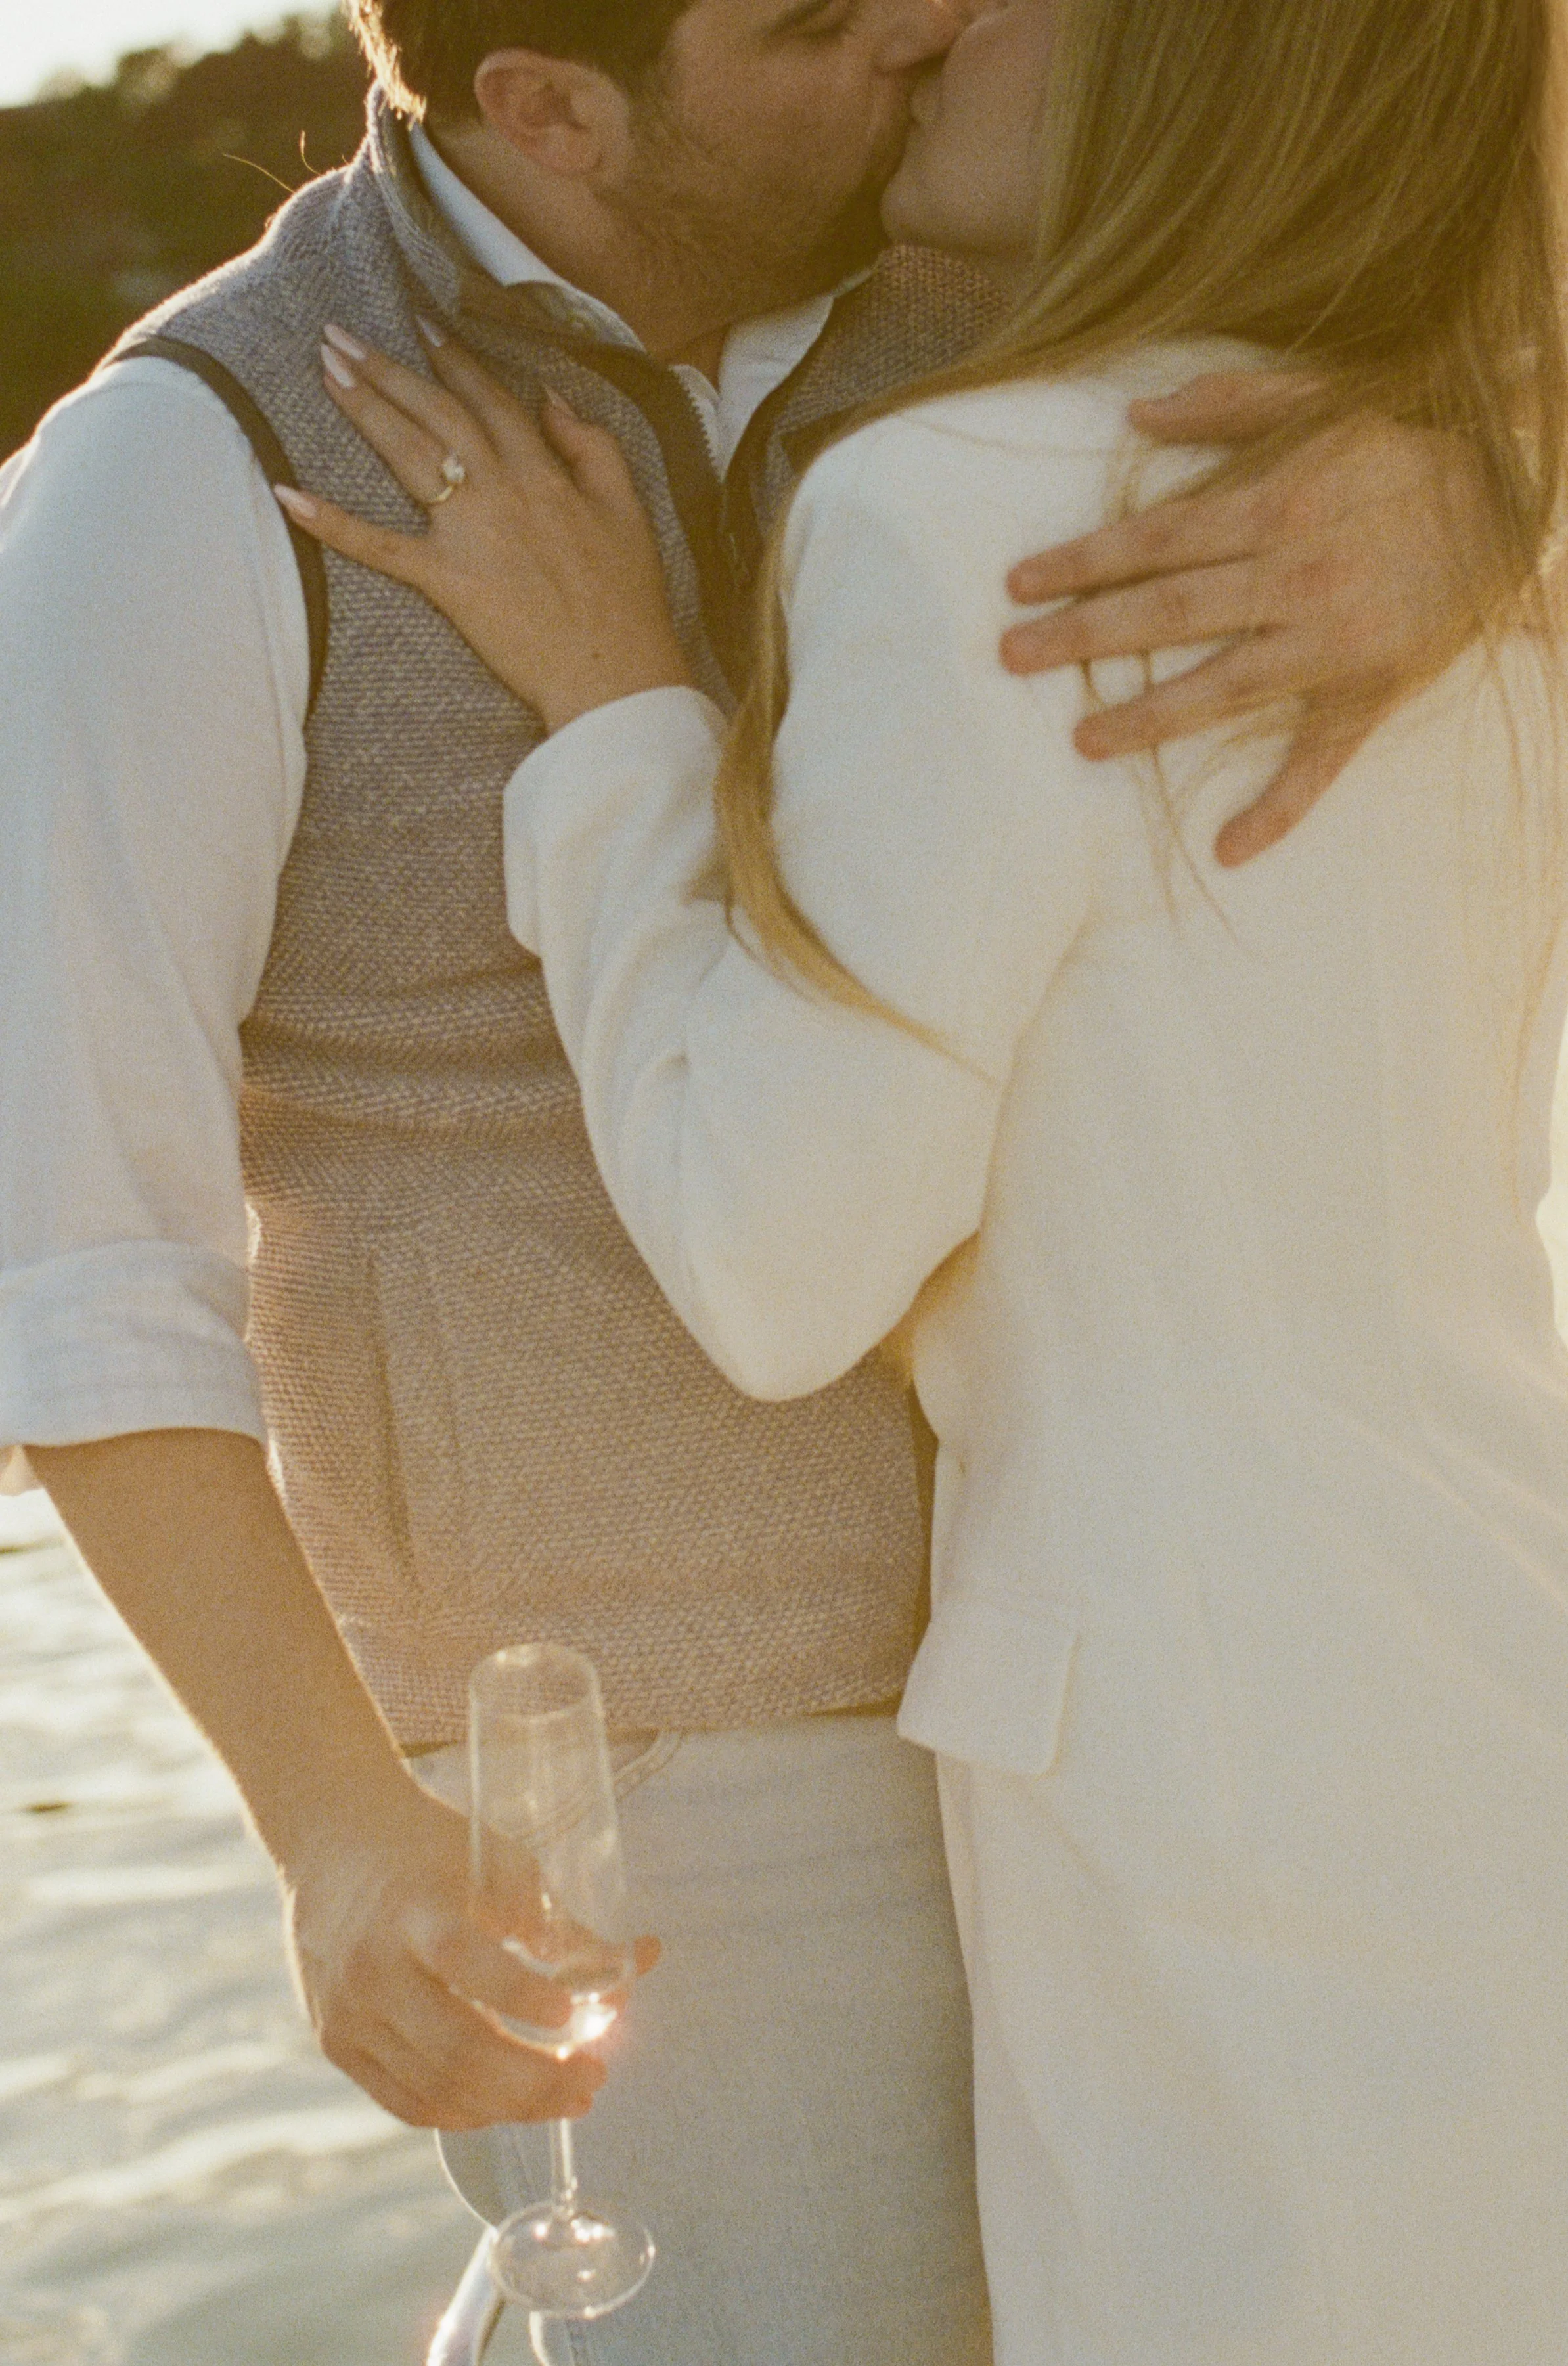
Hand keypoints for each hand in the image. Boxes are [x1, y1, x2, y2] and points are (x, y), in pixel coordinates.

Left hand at [278, 323, 693, 731]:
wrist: (615, 672)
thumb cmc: (627, 598)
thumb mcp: (627, 508)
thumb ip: (591, 445)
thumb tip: (551, 398)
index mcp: (543, 470)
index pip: (488, 398)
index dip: (451, 357)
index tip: (417, 322)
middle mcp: (500, 489)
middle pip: (435, 413)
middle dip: (386, 368)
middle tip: (339, 334)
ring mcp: (469, 533)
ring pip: (406, 455)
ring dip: (362, 409)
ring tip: (324, 371)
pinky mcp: (446, 581)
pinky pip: (379, 548)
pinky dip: (332, 524)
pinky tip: (288, 495)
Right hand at [282, 1772, 659, 2129]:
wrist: (331, 1840)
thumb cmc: (430, 1848)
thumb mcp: (496, 1862)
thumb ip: (559, 1920)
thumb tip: (642, 1958)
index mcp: (413, 1907)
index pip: (463, 1957)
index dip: (518, 1992)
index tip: (569, 2015)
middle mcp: (372, 1965)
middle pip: (455, 2043)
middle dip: (535, 2076)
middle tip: (595, 2078)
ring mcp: (348, 2013)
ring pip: (436, 2085)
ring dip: (511, 2105)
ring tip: (569, 2097)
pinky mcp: (338, 2044)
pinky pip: (405, 2102)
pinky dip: (463, 2113)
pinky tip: (507, 2107)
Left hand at [999, 373, 1495, 864]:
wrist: (1516, 499)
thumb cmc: (1406, 449)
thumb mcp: (1327, 400)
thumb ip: (1230, 404)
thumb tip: (1135, 412)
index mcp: (1277, 507)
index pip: (1154, 540)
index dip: (1082, 561)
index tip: (1018, 584)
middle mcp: (1295, 579)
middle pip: (1169, 612)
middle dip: (1084, 635)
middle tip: (1011, 658)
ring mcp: (1331, 644)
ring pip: (1223, 689)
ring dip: (1149, 717)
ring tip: (1082, 740)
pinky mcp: (1367, 693)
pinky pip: (1319, 760)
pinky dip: (1278, 809)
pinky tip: (1227, 849)